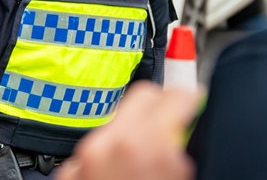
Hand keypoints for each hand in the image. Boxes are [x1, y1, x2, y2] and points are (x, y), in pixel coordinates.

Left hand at [58, 82, 201, 179]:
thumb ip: (185, 146)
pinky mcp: (69, 173)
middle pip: (141, 97)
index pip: (174, 95)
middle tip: (177, 129)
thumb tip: (192, 129)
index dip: (192, 100)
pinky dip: (111, 155)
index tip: (197, 105)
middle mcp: (106, 146)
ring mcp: (82, 159)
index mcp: (143, 146)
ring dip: (135, 132)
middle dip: (162, 107)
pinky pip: (96, 148)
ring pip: (116, 123)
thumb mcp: (183, 175)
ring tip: (148, 161)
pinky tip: (123, 174)